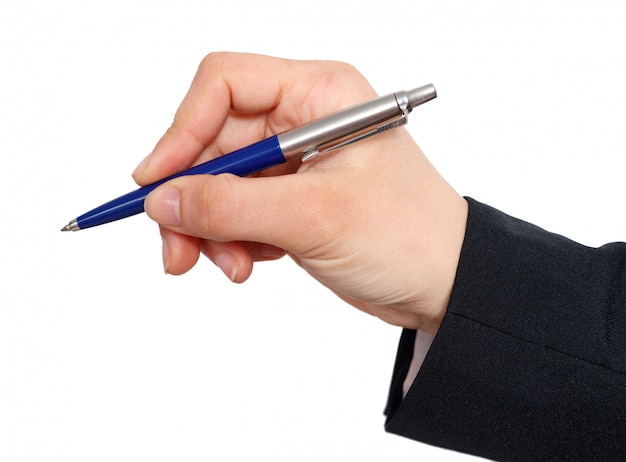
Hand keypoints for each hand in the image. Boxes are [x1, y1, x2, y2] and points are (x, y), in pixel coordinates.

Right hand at [132, 52, 467, 332]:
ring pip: (218, 182)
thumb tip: (161, 201)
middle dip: (191, 198)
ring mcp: (294, 161)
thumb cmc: (408, 236)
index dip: (181, 130)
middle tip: (176, 249)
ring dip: (208, 228)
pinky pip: (237, 211)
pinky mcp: (290, 199)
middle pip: (212, 141)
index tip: (155, 182)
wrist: (444, 283)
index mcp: (319, 94)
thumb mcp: (314, 217)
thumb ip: (230, 207)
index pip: (224, 84)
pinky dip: (231, 240)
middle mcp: (302, 119)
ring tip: (226, 267)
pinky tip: (249, 263)